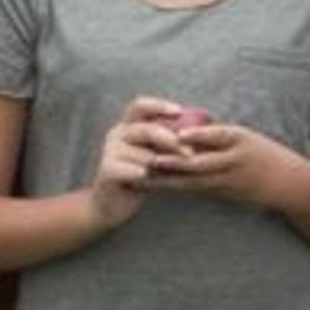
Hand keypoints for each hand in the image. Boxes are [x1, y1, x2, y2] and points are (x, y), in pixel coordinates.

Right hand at [87, 96, 195, 228]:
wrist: (112, 204)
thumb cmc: (140, 176)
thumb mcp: (156, 155)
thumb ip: (169, 141)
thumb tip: (202, 131)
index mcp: (128, 126)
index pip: (140, 105)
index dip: (159, 105)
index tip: (179, 112)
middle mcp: (117, 134)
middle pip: (146, 129)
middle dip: (171, 141)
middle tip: (190, 154)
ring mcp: (109, 151)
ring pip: (144, 154)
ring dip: (158, 167)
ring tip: (164, 176)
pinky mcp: (107, 170)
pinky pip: (134, 170)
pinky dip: (143, 175)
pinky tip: (146, 180)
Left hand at [147, 108, 281, 206]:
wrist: (286, 183)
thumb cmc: (263, 153)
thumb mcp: (244, 137)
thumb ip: (216, 135)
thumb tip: (185, 130)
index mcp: (240, 141)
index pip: (218, 136)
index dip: (198, 135)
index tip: (178, 134)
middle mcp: (233, 162)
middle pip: (201, 164)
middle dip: (175, 163)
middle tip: (152, 159)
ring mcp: (227, 181)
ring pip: (194, 182)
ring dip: (169, 180)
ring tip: (146, 177)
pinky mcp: (223, 194)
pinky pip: (196, 190)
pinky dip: (177, 188)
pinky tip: (158, 187)